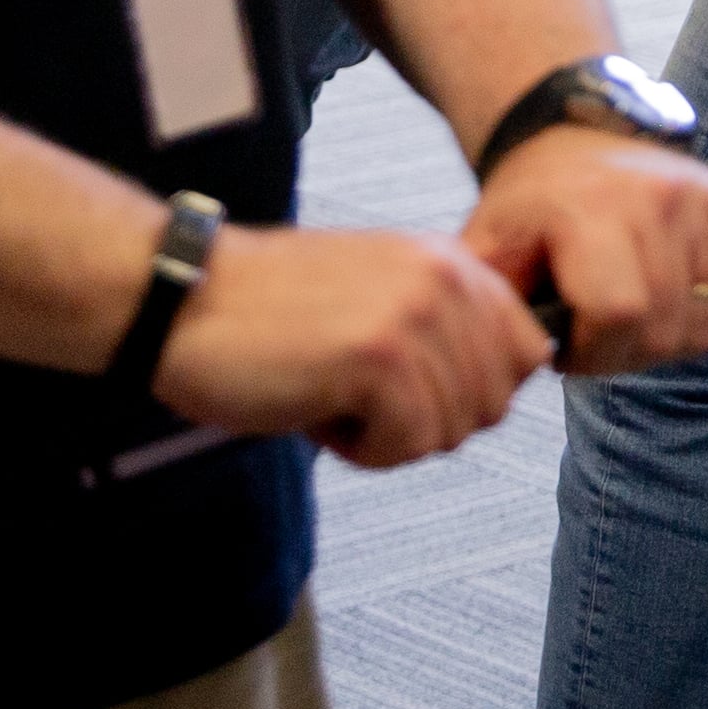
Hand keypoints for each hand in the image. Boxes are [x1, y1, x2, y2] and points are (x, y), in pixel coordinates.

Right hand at [151, 221, 555, 466]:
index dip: (472, 390)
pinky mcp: (378, 359)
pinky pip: (407, 445)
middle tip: (358, 394)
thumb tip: (505, 388)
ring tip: (330, 393)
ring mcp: (415, 315)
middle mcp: (444, 277)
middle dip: (429, 420)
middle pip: (494, 403)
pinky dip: (359, 449)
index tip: (409, 386)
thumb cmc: (266, 312)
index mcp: (447, 258)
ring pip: (451, 430)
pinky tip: (315, 407)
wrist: (180, 299)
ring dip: (388, 436)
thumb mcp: (377, 296)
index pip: (527, 350)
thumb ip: (445, 327)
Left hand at [464, 125, 707, 379]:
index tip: (568, 349)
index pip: (620, 313)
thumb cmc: (532, 204)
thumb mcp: (490, 246)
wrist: (576, 137)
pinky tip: (666, 304)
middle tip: (598, 341)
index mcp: (593, 207)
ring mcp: (707, 198)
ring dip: (666, 343)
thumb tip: (501, 359)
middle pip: (664, 327)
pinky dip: (704, 322)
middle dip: (626, 356)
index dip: (595, 353)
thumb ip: (489, 304)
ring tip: (629, 320)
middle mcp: (660, 195)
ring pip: (705, 325)